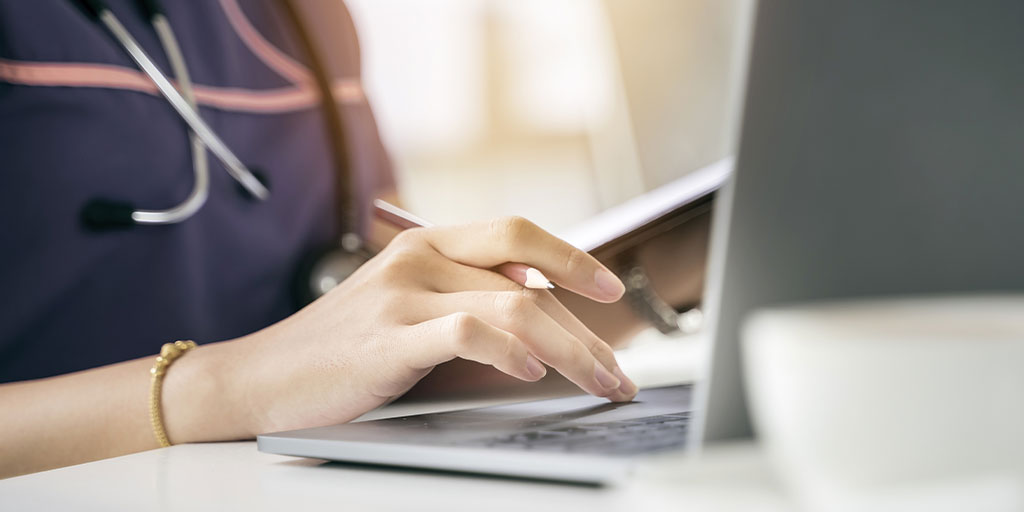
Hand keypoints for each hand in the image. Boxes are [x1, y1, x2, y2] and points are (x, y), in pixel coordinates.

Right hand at [225, 217, 637, 434]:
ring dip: (569, 349)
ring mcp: (402, 295)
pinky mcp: (388, 339)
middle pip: (527, 282)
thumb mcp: (405, 306)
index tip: (611, 289)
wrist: (260, 377)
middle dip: (585, 330)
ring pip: (512, 308)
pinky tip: (531, 373)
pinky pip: (466, 333)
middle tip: (617, 370)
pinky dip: (507, 351)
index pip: (517, 233)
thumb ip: (462, 296)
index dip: (572, 256)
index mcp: (426, 244)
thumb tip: (538, 312)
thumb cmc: (340, 348)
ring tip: (598, 381)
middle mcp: (419, 258)